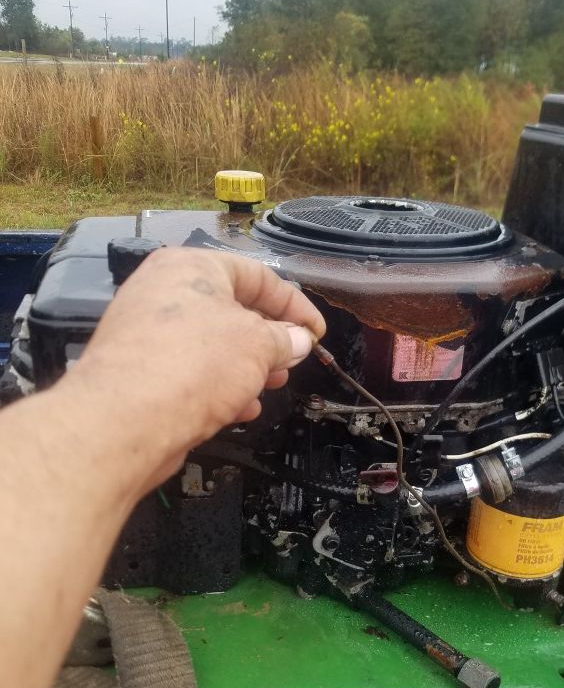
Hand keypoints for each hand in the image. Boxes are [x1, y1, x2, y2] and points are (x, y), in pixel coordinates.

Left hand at [62, 247, 325, 493]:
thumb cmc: (195, 366)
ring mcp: (147, 332)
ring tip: (270, 386)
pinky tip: (240, 408)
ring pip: (212, 344)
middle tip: (292, 361)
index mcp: (191, 266)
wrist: (124, 421)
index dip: (294, 304)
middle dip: (269, 340)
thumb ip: (284, 339)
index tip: (316, 332)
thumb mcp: (258, 346)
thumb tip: (298, 340)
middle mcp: (164, 291)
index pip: (257, 276)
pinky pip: (190, 371)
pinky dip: (219, 386)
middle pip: (232, 309)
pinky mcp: (139, 371)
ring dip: (247, 367)